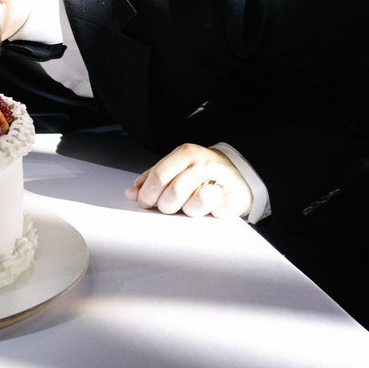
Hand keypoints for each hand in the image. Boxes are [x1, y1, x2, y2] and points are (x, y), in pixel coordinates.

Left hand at [126, 143, 251, 218]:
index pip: (159, 176)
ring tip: (189, 207)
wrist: (235, 171)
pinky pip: (219, 211)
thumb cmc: (198, 172)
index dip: (148, 194)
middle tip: (168, 208)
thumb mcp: (173, 168)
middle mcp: (204, 163)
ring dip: (188, 211)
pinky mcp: (237, 195)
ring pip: (196, 202)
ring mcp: (223, 178)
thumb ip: (151, 179)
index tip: (146, 203)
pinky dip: (211, 214)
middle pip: (174, 192)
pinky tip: (210, 209)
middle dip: (166, 206)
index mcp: (185, 153)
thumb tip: (131, 193)